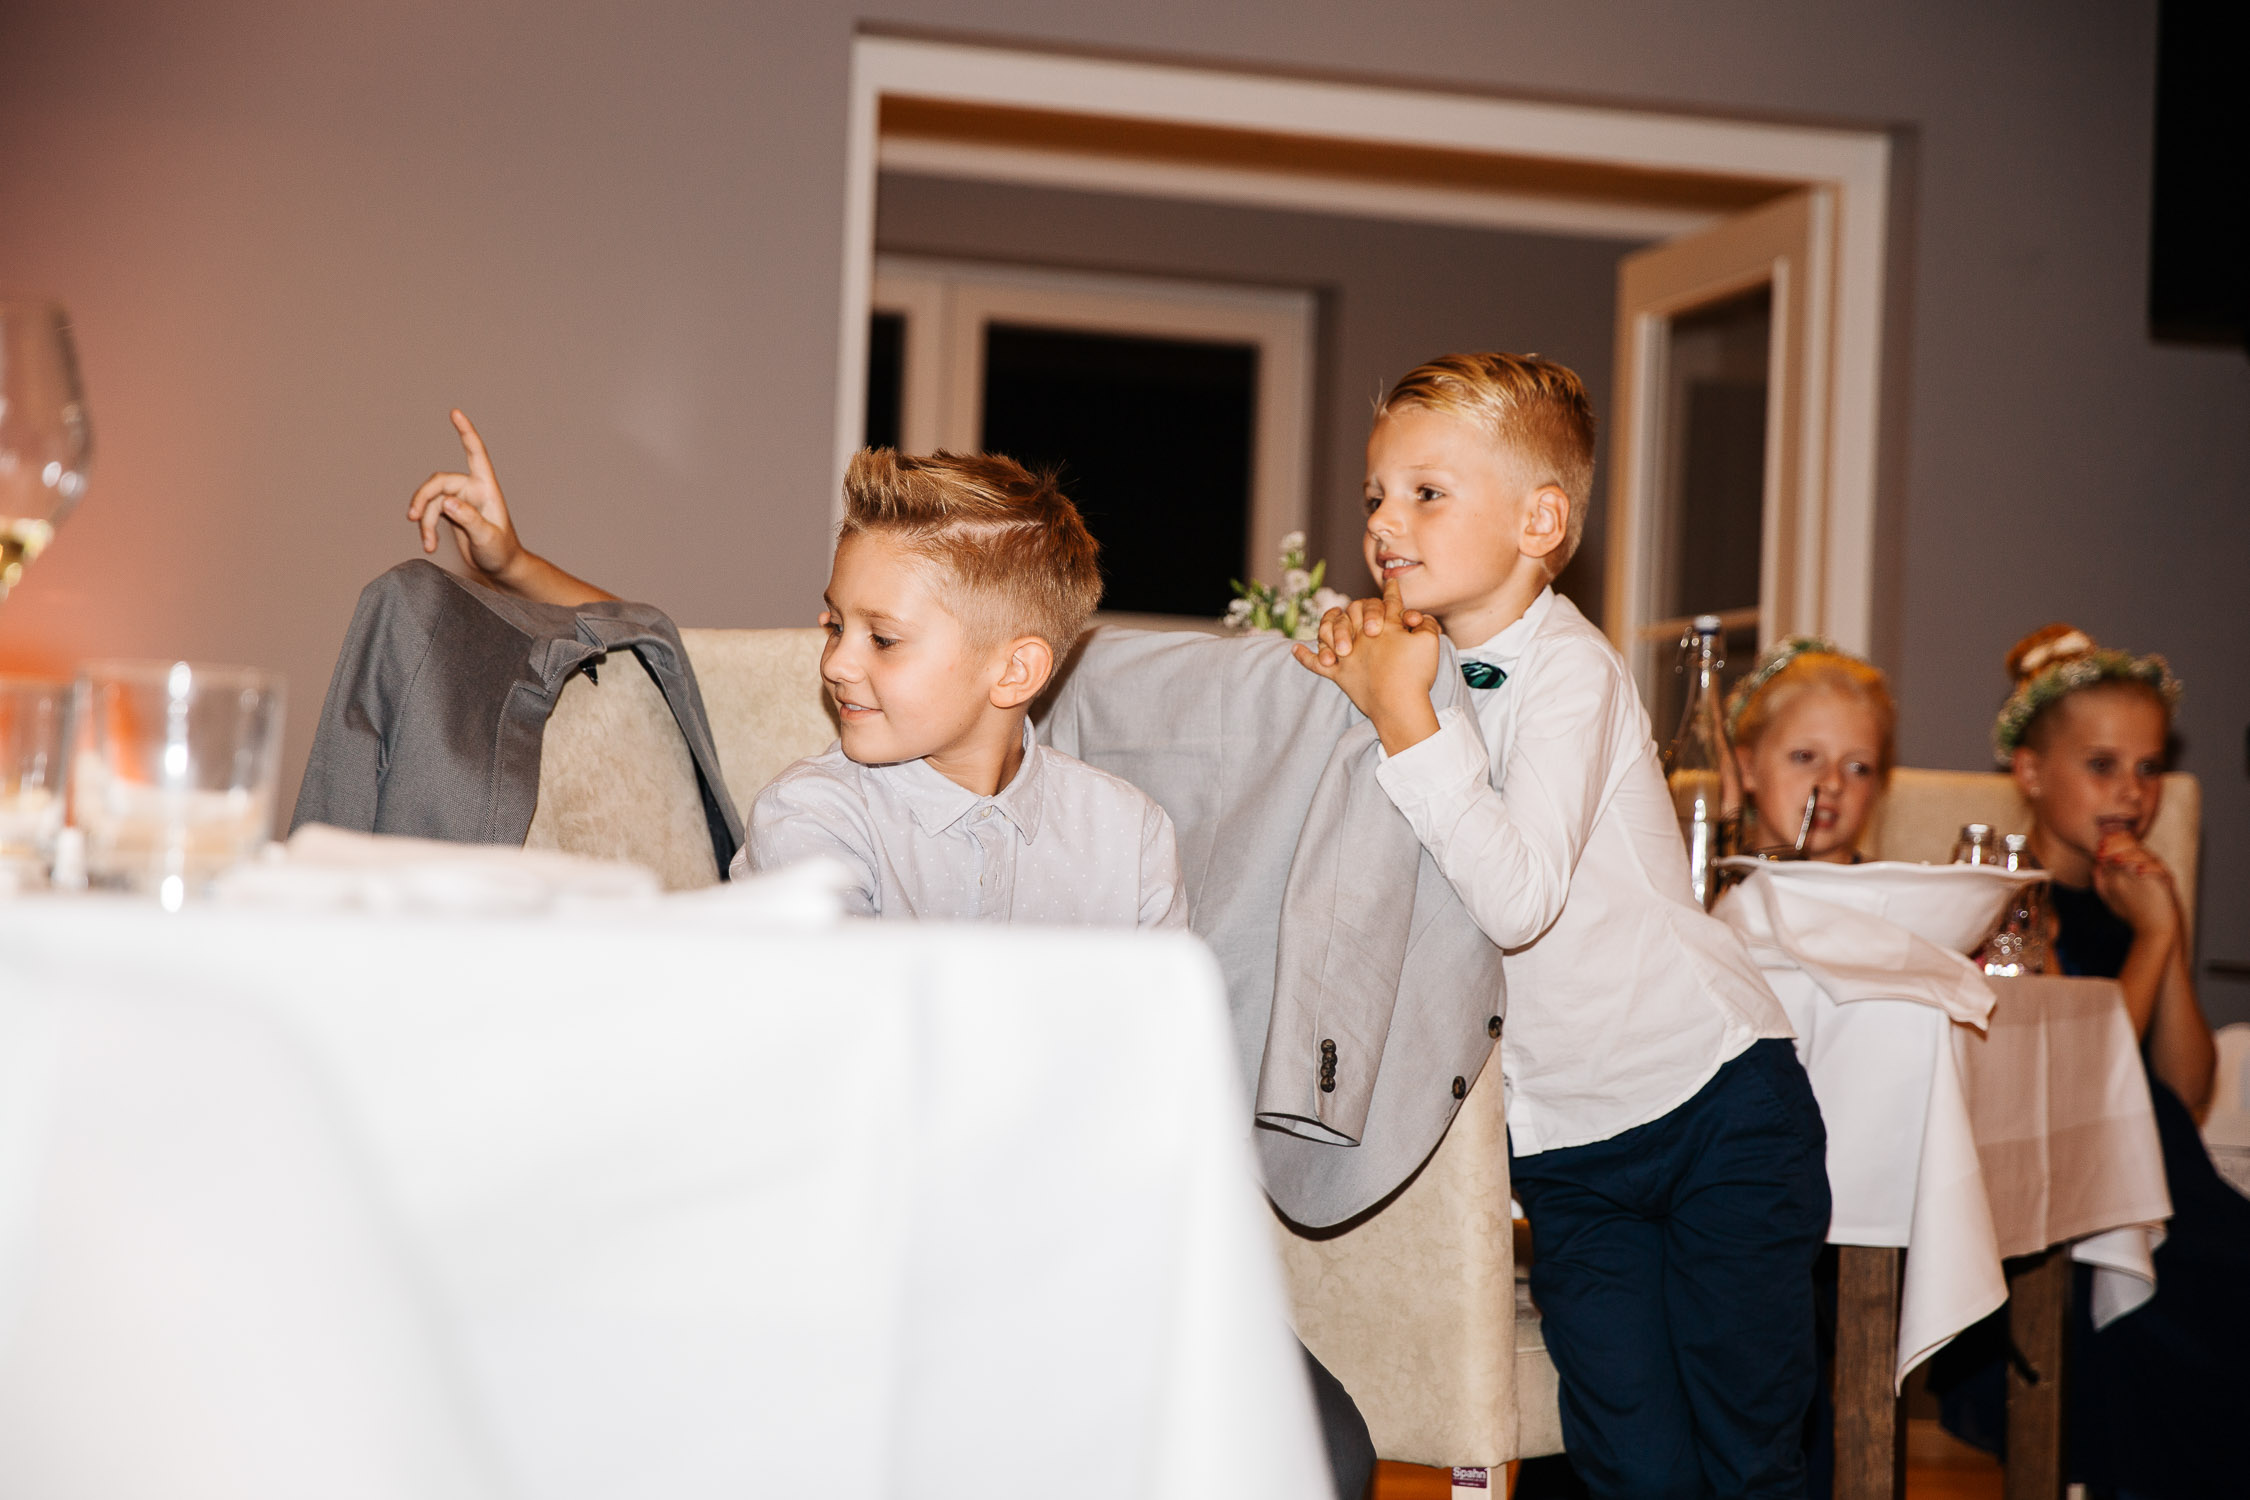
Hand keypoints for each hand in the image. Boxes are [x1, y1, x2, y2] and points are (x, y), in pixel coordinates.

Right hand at [408, 410, 527, 588]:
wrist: (500, 568)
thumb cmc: (501, 552)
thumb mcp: (488, 538)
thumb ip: (469, 520)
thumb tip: (448, 503)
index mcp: (487, 489)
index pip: (476, 454)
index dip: (466, 432)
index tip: (455, 413)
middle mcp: (472, 490)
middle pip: (439, 482)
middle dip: (423, 499)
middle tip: (413, 518)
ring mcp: (460, 500)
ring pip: (431, 500)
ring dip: (424, 520)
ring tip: (427, 543)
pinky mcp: (451, 513)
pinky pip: (429, 512)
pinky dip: (426, 528)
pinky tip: (429, 545)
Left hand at [1292, 576, 1442, 753]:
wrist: (1398, 704)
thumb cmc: (1416, 673)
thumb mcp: (1430, 642)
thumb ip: (1425, 623)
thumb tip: (1415, 616)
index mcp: (1385, 625)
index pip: (1389, 602)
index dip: (1392, 592)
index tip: (1391, 583)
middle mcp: (1362, 636)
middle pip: (1355, 611)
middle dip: (1361, 607)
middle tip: (1369, 611)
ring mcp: (1347, 655)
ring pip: (1331, 631)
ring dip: (1331, 625)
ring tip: (1331, 619)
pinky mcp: (1339, 675)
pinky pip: (1316, 664)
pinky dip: (1305, 657)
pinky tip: (1294, 649)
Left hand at [2092, 831, 2179, 937]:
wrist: (2154, 926)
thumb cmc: (2132, 909)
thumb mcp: (2111, 893)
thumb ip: (2101, 878)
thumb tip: (2094, 864)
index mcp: (2132, 863)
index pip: (2124, 843)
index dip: (2111, 841)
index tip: (2098, 847)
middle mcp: (2145, 864)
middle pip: (2134, 845)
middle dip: (2117, 845)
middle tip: (2102, 851)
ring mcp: (2156, 872)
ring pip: (2147, 856)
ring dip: (2130, 856)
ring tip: (2116, 861)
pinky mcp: (2166, 882)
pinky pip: (2161, 871)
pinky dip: (2150, 869)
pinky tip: (2139, 872)